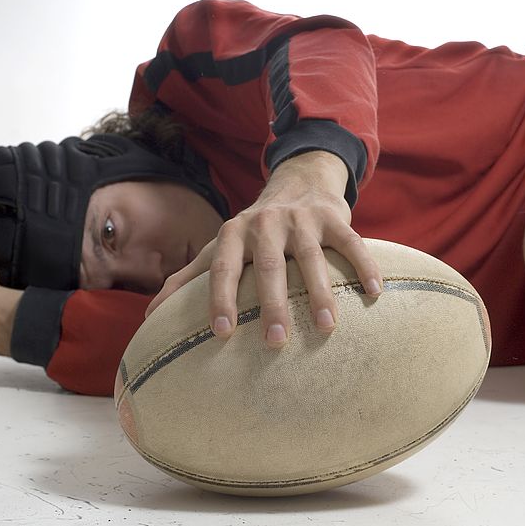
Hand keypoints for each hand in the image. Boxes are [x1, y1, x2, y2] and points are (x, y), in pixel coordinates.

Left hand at [145, 151, 382, 347]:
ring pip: (312, 260)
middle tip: (276, 343)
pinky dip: (364, 267)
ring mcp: (302, 221)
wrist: (299, 181)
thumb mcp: (219, 246)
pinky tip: (375, 295)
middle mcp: (266, 224)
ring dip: (321, 294)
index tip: (222, 333)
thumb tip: (149, 314)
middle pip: (268, 268)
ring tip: (327, 329)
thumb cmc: (254, 230)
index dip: (221, 299)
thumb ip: (187, 277)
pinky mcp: (334, 219)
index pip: (222, 269)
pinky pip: (352, 244)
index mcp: (234, 234)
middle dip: (272, 306)